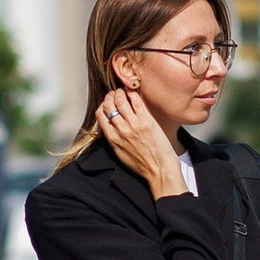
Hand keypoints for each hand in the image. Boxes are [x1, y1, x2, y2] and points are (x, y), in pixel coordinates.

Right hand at [98, 84, 188, 199]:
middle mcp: (120, 130)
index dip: (103, 105)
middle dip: (110, 96)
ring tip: (123, 90)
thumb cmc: (142, 164)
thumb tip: (111, 127)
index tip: (107, 102)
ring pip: (120, 100)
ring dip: (120, 92)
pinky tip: (132, 91)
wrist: (159, 169)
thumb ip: (114, 139)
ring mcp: (133, 124)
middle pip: (109, 105)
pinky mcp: (146, 121)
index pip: (100, 114)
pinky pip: (136, 101)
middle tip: (115, 93)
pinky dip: (132, 93)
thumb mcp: (120, 153)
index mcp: (112, 138)